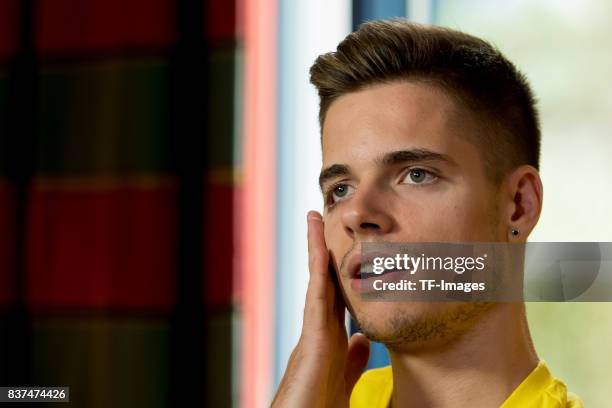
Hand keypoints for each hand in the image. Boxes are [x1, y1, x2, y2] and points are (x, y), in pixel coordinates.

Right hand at [271, 211, 369, 407]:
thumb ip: (352, 360)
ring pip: (316, 282)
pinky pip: (316, 300)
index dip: (338, 271)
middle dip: (323, 250)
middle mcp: (318, 332)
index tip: (344, 249)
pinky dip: (318, 273)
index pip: (335, 296)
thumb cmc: (318, 407)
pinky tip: (322, 250)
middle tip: (320, 219)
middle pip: (324, 281)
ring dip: (316, 249)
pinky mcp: (312, 342)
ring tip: (314, 218)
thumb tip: (362, 339)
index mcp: (328, 340)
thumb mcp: (344, 379)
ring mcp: (312, 335)